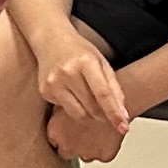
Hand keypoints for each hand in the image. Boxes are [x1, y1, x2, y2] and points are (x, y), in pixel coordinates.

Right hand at [37, 40, 132, 163]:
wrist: (51, 40)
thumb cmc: (79, 51)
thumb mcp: (101, 62)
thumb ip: (113, 86)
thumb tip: (122, 113)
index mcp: (86, 62)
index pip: (103, 93)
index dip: (114, 112)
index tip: (123, 126)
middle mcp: (67, 72)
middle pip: (91, 107)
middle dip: (103, 114)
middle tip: (107, 111)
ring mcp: (53, 82)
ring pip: (78, 114)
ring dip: (89, 114)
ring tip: (89, 100)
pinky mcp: (45, 91)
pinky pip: (65, 110)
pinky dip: (74, 106)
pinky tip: (72, 92)